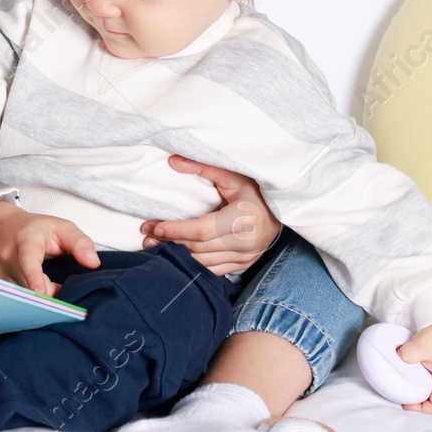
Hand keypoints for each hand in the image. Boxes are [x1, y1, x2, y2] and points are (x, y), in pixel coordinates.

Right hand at [0, 202, 99, 296]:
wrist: (0, 229)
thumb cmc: (36, 230)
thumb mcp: (62, 227)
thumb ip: (80, 242)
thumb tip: (94, 263)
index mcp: (25, 240)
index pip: (28, 260)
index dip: (33, 277)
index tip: (39, 293)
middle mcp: (6, 257)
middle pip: (26, 288)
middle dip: (48, 300)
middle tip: (66, 305)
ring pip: (19, 299)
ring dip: (38, 305)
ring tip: (52, 301)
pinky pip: (11, 303)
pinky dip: (27, 307)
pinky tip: (37, 305)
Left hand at [138, 155, 281, 274]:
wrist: (285, 209)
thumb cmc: (256, 189)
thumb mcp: (233, 175)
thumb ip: (203, 168)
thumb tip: (173, 161)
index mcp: (243, 219)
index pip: (202, 230)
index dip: (176, 230)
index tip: (153, 226)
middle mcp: (245, 242)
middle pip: (199, 248)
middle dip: (170, 242)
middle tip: (146, 236)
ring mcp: (246, 257)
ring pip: (204, 263)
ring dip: (178, 256)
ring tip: (154, 247)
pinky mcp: (244, 264)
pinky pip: (214, 270)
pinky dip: (193, 265)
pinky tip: (177, 258)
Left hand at [398, 315, 431, 413]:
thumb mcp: (421, 346)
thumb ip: (404, 357)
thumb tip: (394, 360)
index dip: (420, 409)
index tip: (405, 403)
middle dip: (420, 401)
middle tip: (404, 394)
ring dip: (423, 388)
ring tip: (407, 383)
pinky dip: (426, 379)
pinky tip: (415, 371)